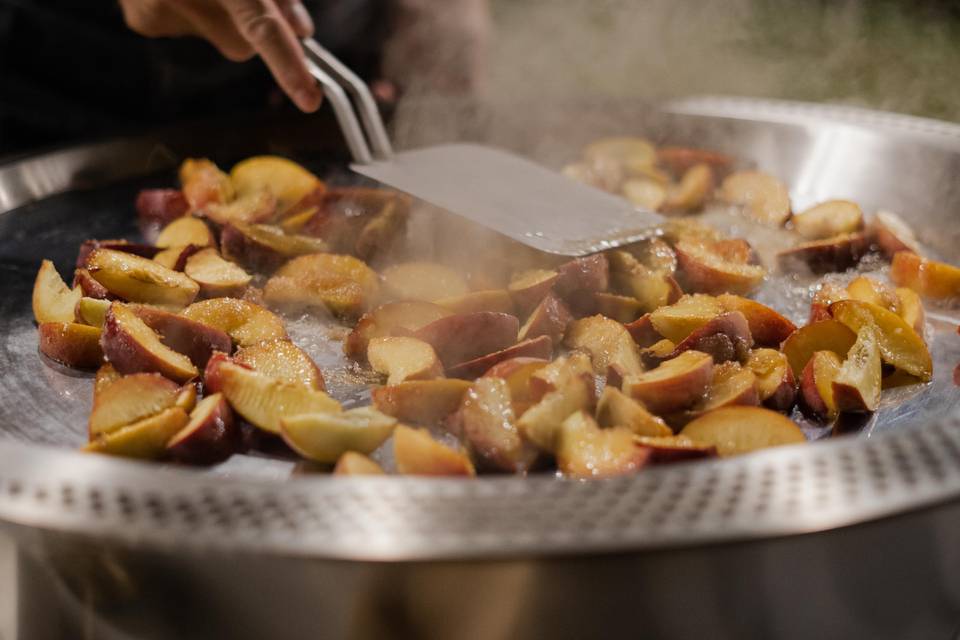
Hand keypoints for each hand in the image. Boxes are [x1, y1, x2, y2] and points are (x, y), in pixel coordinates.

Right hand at [119, 0, 322, 111]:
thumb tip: (301, 31)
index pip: (261, 27)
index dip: (288, 64)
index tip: (310, 99)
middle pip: (242, 44)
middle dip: (248, 25)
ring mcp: (160, 11)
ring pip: (217, 38)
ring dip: (218, 16)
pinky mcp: (145, 22)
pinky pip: (189, 31)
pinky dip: (193, 13)